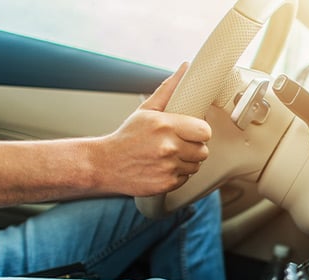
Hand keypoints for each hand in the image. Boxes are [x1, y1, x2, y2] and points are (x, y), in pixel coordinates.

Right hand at [92, 63, 211, 195]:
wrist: (104, 164)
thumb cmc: (128, 136)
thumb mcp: (147, 110)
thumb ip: (169, 89)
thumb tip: (186, 67)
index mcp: (165, 125)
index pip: (205, 131)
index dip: (200, 132)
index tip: (191, 131)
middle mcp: (168, 147)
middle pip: (203, 150)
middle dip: (194, 147)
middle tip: (178, 144)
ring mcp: (167, 167)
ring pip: (196, 165)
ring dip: (187, 161)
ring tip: (169, 156)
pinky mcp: (166, 184)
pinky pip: (186, 178)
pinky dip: (178, 174)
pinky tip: (163, 167)